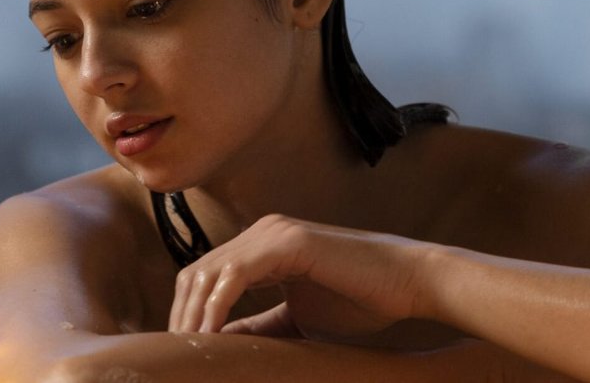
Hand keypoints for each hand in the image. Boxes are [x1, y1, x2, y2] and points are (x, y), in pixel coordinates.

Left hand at [166, 214, 432, 341]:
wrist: (409, 282)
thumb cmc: (362, 300)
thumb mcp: (297, 319)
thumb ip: (260, 326)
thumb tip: (221, 343)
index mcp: (261, 247)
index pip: (204, 276)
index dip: (188, 314)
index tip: (184, 352)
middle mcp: (262, 233)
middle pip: (196, 273)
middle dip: (182, 317)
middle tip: (179, 356)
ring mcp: (274, 233)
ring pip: (209, 271)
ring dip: (195, 315)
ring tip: (193, 350)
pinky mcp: (289, 242)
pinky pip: (236, 274)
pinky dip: (218, 306)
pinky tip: (214, 334)